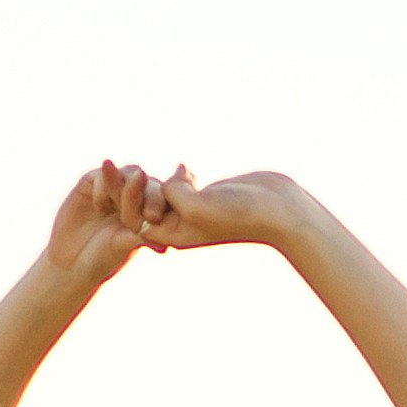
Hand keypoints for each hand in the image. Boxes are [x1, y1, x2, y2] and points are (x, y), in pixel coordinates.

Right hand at [45, 160, 184, 292]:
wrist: (68, 261)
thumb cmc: (100, 259)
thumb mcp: (120, 247)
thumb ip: (137, 235)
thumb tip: (159, 234)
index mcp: (149, 213)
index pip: (162, 199)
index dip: (158, 204)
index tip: (152, 218)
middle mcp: (136, 196)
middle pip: (149, 183)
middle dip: (145, 195)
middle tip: (136, 206)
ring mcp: (115, 187)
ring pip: (129, 173)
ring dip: (125, 189)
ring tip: (115, 208)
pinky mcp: (92, 181)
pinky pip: (103, 174)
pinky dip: (103, 187)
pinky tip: (99, 207)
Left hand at [139, 169, 311, 252]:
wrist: (277, 208)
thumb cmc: (240, 212)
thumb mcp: (198, 206)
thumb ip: (174, 193)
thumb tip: (168, 180)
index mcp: (174, 236)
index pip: (135, 218)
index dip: (130, 198)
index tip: (137, 178)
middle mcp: (180, 226)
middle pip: (145, 205)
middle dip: (143, 187)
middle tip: (146, 171)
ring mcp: (193, 211)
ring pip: (162, 191)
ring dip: (164, 178)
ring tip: (182, 174)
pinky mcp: (205, 196)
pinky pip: (179, 183)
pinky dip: (180, 174)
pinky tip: (190, 170)